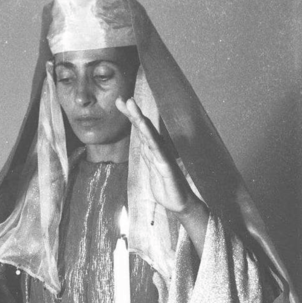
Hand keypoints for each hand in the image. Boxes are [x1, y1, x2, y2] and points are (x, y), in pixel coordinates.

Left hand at [115, 97, 199, 216]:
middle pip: (144, 128)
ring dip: (140, 119)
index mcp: (153, 151)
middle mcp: (158, 150)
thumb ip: (148, 158)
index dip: (131, 117)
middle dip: (133, 113)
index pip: (140, 131)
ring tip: (131, 104)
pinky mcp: (166, 165)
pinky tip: (144, 126)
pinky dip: (150, 136)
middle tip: (123, 98)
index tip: (120, 103)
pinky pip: (157, 149)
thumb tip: (143, 146)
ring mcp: (162, 156)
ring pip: (149, 134)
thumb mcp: (152, 171)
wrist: (181, 204)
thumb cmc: (167, 188)